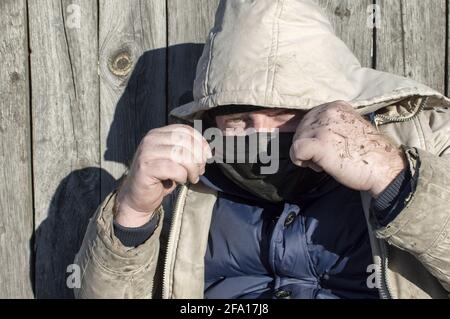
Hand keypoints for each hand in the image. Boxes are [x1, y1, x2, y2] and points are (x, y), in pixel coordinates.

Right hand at [115, 124, 211, 226]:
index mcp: (158, 134)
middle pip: (185, 141)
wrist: (138, 198)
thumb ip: (187, 151)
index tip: (207, 156)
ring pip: (181, 154)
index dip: (200, 142)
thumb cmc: (160, 179)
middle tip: (200, 170)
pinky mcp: (145, 168)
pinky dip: (182, 176)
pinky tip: (180, 181)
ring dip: (192, 168)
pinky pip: (173, 168)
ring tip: (192, 178)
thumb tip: (207, 150)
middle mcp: (150, 139)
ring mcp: (146, 153)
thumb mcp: (176, 160)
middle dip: (198, 156)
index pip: (185, 130)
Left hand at [289, 101, 406, 197]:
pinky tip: (317, 166)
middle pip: (301, 129)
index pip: (309, 118)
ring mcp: (323, 127)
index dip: (313, 135)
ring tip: (326, 162)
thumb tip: (311, 134)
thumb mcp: (349, 128)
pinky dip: (300, 160)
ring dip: (307, 155)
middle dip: (309, 145)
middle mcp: (328, 112)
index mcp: (336, 106)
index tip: (327, 147)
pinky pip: (295, 150)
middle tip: (327, 157)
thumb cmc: (368, 153)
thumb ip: (331, 125)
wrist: (384, 168)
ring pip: (297, 140)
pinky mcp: (319, 144)